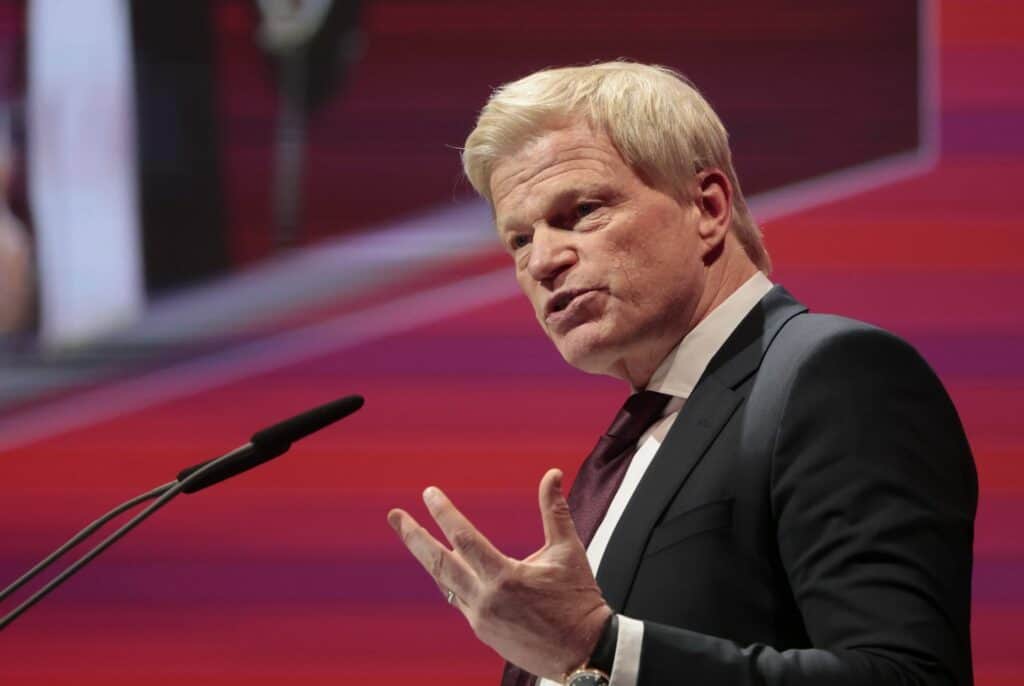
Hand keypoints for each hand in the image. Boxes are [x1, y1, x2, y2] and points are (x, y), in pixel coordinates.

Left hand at [387, 468, 612, 679]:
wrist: (584, 652)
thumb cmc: (579, 601)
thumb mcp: (568, 551)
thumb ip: (555, 510)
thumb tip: (552, 475)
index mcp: (505, 579)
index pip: (464, 539)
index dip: (444, 513)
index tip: (429, 494)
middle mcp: (485, 600)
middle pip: (438, 564)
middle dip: (413, 537)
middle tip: (395, 515)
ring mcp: (480, 619)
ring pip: (444, 582)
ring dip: (428, 558)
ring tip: (413, 536)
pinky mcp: (483, 632)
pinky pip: (459, 599)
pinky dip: (452, 580)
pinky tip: (449, 566)